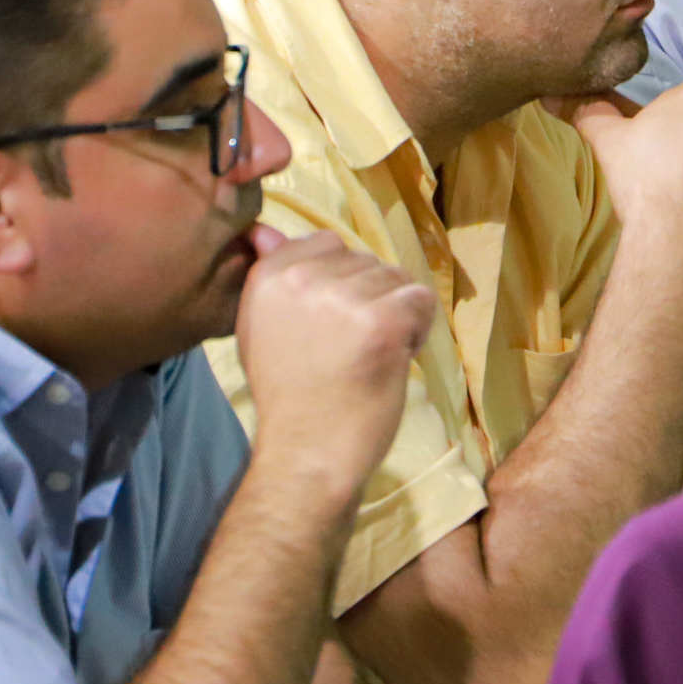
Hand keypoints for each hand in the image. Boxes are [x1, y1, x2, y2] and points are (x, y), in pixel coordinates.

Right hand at [235, 227, 434, 495]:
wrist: (308, 454)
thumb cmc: (289, 396)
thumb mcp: (261, 328)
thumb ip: (270, 275)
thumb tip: (265, 229)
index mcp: (270, 276)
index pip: (326, 244)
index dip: (340, 282)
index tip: (329, 324)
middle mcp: (304, 278)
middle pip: (365, 261)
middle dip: (369, 298)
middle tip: (350, 347)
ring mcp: (345, 297)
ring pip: (396, 278)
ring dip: (395, 313)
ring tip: (370, 356)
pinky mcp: (385, 320)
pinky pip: (421, 300)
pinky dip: (417, 330)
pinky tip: (393, 359)